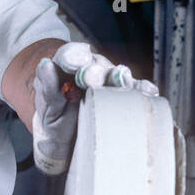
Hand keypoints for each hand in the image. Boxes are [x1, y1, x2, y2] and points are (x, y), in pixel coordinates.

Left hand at [32, 41, 158, 175]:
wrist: (66, 140)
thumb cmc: (55, 117)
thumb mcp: (47, 104)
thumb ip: (47, 85)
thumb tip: (45, 63)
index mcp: (69, 66)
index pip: (70, 55)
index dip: (72, 57)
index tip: (72, 63)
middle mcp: (91, 69)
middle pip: (95, 65)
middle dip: (94, 72)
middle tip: (90, 79)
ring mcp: (108, 82)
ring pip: (115, 76)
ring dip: (120, 78)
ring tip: (122, 80)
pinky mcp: (121, 96)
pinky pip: (133, 90)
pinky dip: (141, 89)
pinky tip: (149, 90)